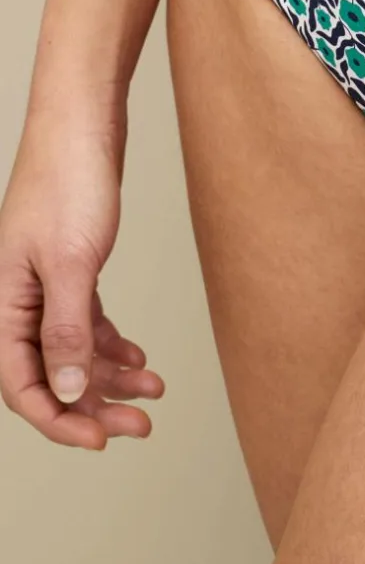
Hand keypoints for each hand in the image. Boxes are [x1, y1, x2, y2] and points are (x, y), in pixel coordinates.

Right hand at [0, 95, 164, 447]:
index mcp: (2, 303)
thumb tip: (62, 392)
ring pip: (70, 350)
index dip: (58, 419)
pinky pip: (84, 322)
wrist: (83, 123)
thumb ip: (65, 330)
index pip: (20, 385)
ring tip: (151, 393)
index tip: (101, 441)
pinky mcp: (69, 266)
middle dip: (93, 405)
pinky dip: (110, 344)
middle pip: (49, 374)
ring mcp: (42, 284)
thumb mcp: (71, 262)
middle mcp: (16, 299)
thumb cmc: (69, 180)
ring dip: (109, 377)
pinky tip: (138, 358)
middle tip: (139, 426)